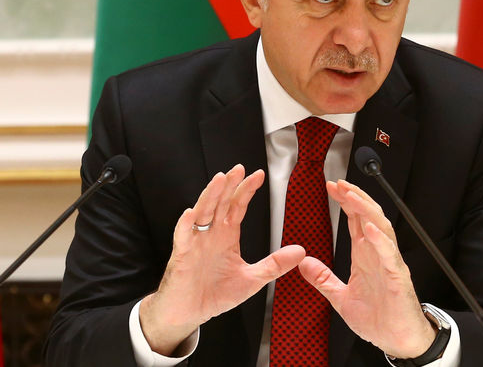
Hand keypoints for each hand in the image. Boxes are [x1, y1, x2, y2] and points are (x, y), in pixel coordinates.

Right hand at [139, 165, 305, 354]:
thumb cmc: (215, 294)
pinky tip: (190, 214)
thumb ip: (275, 265)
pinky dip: (185, 225)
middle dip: (229, 185)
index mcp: (227, 235)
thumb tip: (301, 252)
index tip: (259, 175)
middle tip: (239, 169)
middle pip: (220, 203)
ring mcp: (195, 242)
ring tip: (220, 180)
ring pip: (202, 213)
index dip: (246, 190)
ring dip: (210, 196)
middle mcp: (210, 234)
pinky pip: (182, 237)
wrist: (189, 312)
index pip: (237, 206)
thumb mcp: (252, 279)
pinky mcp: (181, 256)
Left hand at [298, 180, 436, 358]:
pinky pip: (389, 254)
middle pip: (368, 216)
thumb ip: (324, 279)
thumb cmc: (378, 319)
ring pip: (381, 228)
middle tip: (338, 183)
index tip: (331, 187)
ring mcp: (389, 263)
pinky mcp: (397, 277)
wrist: (398, 341)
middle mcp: (378, 254)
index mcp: (366, 256)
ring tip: (352, 196)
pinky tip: (370, 229)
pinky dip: (381, 240)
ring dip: (366, 210)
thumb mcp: (341, 297)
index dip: (345, 202)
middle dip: (354, 197)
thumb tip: (304, 263)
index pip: (355, 220)